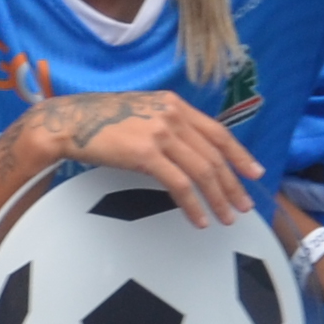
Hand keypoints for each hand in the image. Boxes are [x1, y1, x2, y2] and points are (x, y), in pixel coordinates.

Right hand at [2, 85, 266, 227]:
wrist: (69, 122)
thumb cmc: (100, 121)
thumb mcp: (142, 112)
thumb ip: (167, 123)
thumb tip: (187, 148)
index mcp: (175, 104)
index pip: (218, 131)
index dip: (240, 154)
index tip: (254, 172)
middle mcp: (172, 115)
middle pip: (214, 155)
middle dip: (232, 184)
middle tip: (243, 206)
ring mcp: (160, 133)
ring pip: (202, 171)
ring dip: (217, 199)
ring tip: (225, 218)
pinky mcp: (145, 154)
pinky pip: (179, 185)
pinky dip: (193, 205)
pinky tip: (199, 220)